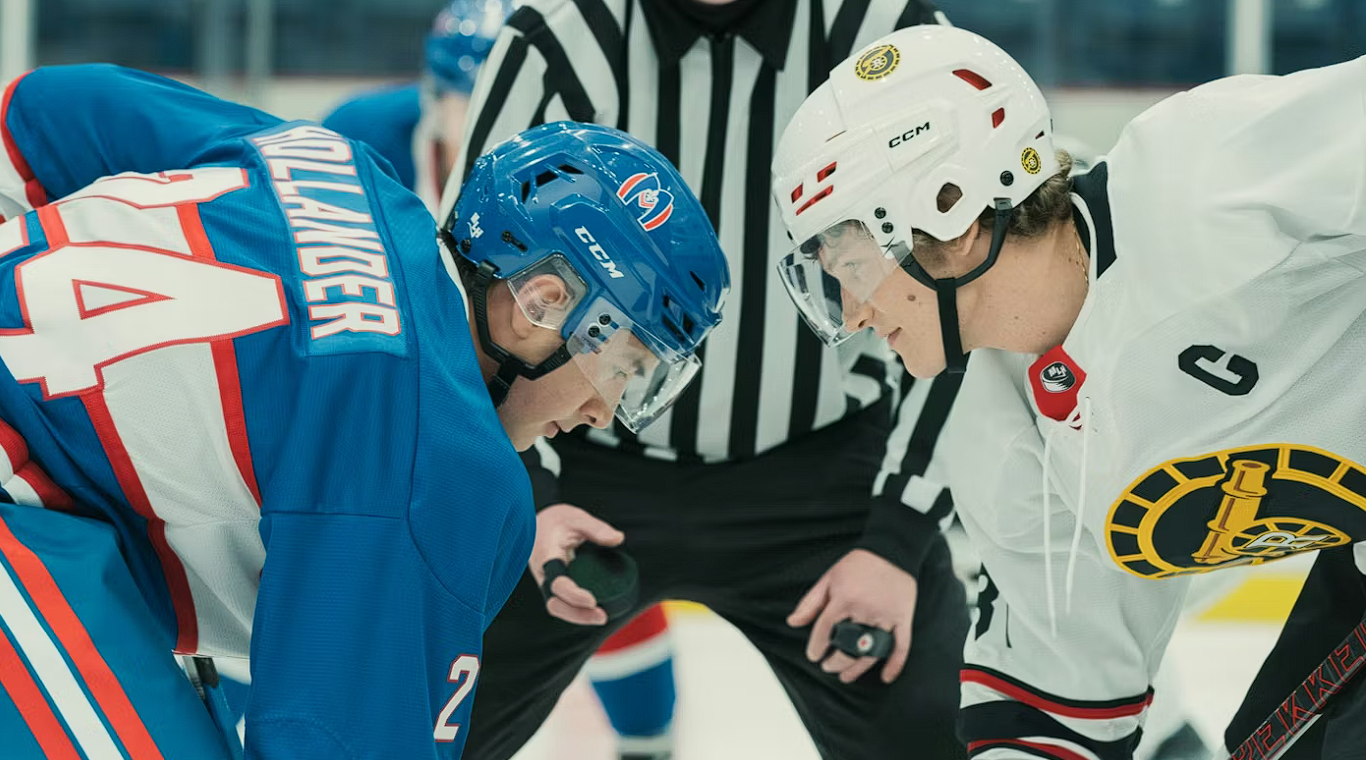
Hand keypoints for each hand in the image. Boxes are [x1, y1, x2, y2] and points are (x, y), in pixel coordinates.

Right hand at [529, 503, 624, 625]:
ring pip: (556, 607)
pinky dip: (575, 611)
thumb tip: (618, 538)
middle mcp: (543, 573)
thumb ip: (596, 528)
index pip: (556, 582)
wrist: (536, 524)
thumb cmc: (556, 520)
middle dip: (576, 614)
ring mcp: (545, 581)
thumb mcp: (576, 517)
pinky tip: (593, 613)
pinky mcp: (552, 585)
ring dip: (577, 617)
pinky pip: (561, 603)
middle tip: (602, 616)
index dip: (573, 595)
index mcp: (546, 556)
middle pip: (554, 603)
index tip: (592, 601)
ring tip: (602, 617)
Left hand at [787, 549, 917, 683]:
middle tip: (828, 666)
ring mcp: (885, 616)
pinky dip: (895, 664)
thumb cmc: (858, 565)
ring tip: (845, 677)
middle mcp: (865, 609)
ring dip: (857, 668)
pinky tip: (887, 677)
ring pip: (871, 651)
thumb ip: (811, 602)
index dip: (817, 646)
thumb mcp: (829, 578)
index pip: (825, 630)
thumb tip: (792, 623)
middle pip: (848, 646)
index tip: (814, 655)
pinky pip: (901, 646)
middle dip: (836, 661)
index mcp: (844, 598)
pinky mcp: (903, 618)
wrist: (892, 550)